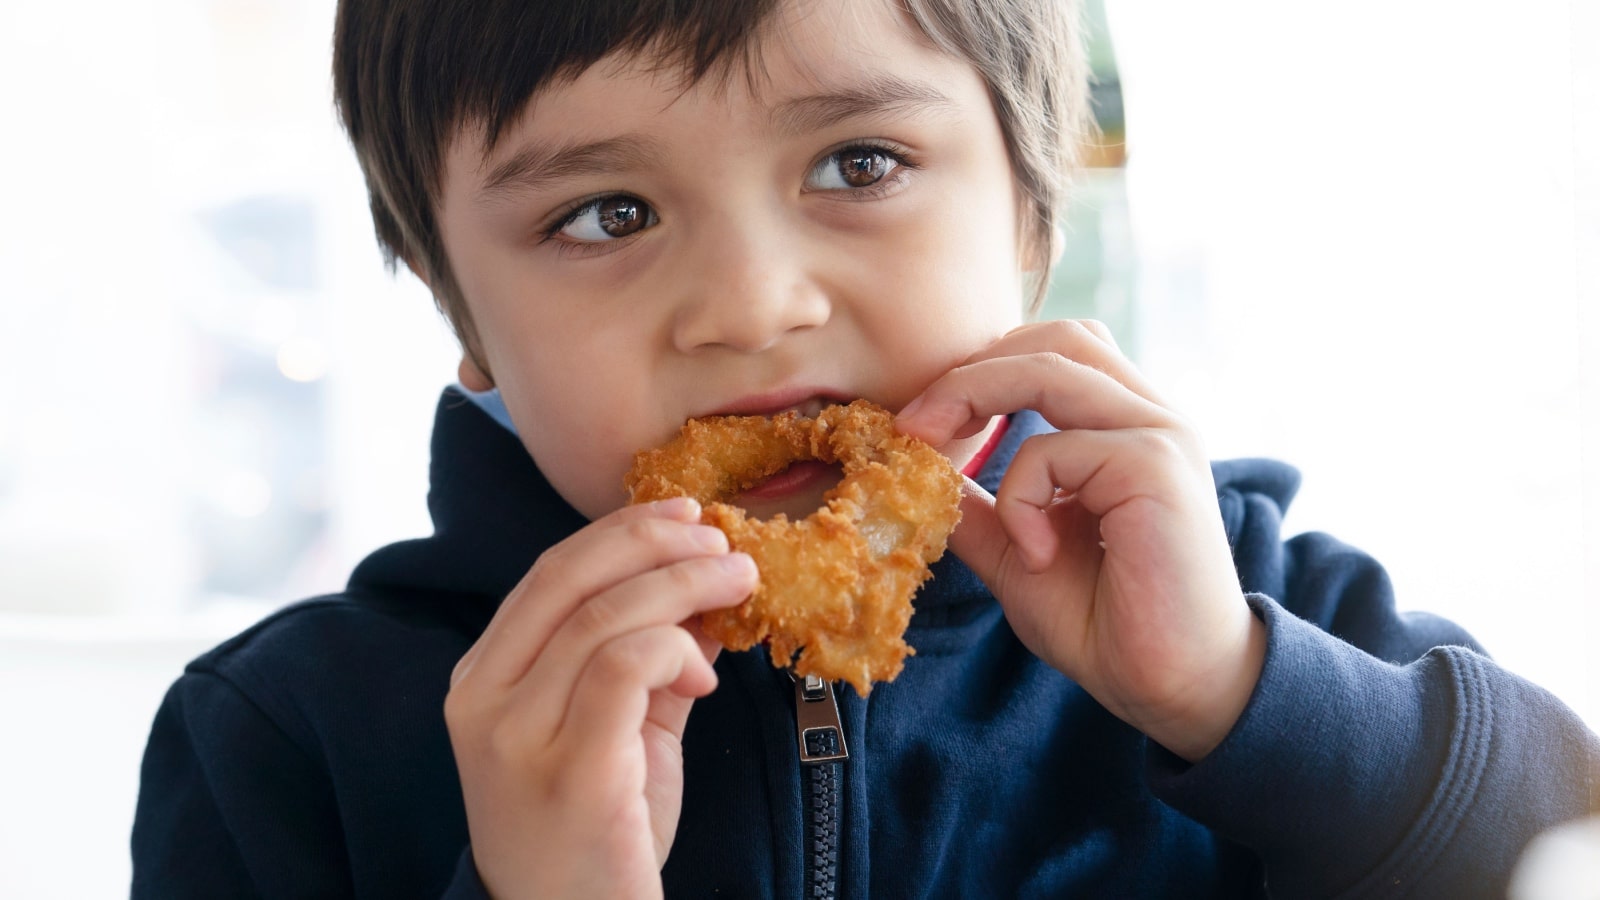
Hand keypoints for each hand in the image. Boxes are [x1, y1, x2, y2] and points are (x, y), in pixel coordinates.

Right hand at [443, 498, 756, 898]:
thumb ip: (646, 661)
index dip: (621, 532)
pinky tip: (704, 677)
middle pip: (571, 579)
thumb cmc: (595, 835)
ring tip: (739, 587)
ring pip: (604, 619)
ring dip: (685, 588)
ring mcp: (518, 739)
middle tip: (723, 545)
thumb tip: (702, 590)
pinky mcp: (572, 772)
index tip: (684, 515)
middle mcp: (483, 702)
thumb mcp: (615, 730)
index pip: (549, 574)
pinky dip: (675, 650)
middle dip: (657, 545)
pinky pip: (625, 669)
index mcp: (481, 680)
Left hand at [897, 320, 1264, 760]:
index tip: (916, 421)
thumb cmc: (1109, 622)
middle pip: (1052, 338)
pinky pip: (1056, 447)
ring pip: (1050, 366)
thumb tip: (917, 474)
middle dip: (969, 370)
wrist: (1174, 687)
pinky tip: (1037, 552)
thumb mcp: (1019, 552)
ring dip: (974, 398)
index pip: (1050, 351)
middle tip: (912, 423)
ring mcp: (1159, 434)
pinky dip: (1021, 494)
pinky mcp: (1157, 465)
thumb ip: (978, 506)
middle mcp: (1149, 416)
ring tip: (932, 449)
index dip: (979, 370)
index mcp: (1123, 426)